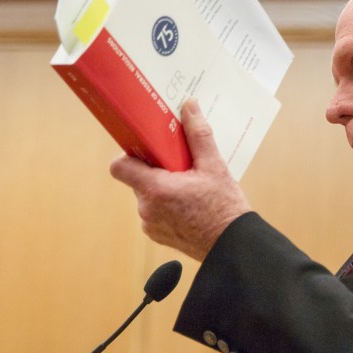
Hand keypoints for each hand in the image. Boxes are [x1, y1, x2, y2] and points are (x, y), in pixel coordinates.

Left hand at [110, 99, 250, 260]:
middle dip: (157, 170)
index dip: (130, 155)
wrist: (233, 246)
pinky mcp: (157, 235)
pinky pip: (154, 212)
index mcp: (156, 189)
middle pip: (138, 178)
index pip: (120, 166)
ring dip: (163, 188)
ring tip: (191, 189)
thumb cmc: (225, 208)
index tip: (150, 150)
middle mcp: (146, 208)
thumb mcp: (215, 166)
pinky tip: (191, 206)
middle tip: (183, 168)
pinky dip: (168, 206)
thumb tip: (189, 106)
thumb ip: (198, 135)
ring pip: (148, 195)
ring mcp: (150, 224)